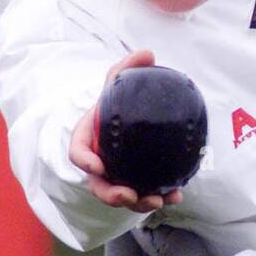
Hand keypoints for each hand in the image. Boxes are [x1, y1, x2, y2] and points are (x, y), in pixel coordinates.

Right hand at [69, 49, 183, 212]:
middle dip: (112, 195)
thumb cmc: (115, 103)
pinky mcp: (135, 183)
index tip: (97, 166)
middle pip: (99, 185)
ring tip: (157, 201)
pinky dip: (161, 196)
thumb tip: (147, 53)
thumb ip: (126, 70)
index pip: (78, 153)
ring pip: (123, 196)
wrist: (126, 119)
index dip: (85, 161)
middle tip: (128, 195)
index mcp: (87, 140)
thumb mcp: (117, 83)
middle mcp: (99, 164)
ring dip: (139, 202)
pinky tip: (176, 194)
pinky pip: (145, 194)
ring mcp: (116, 177)